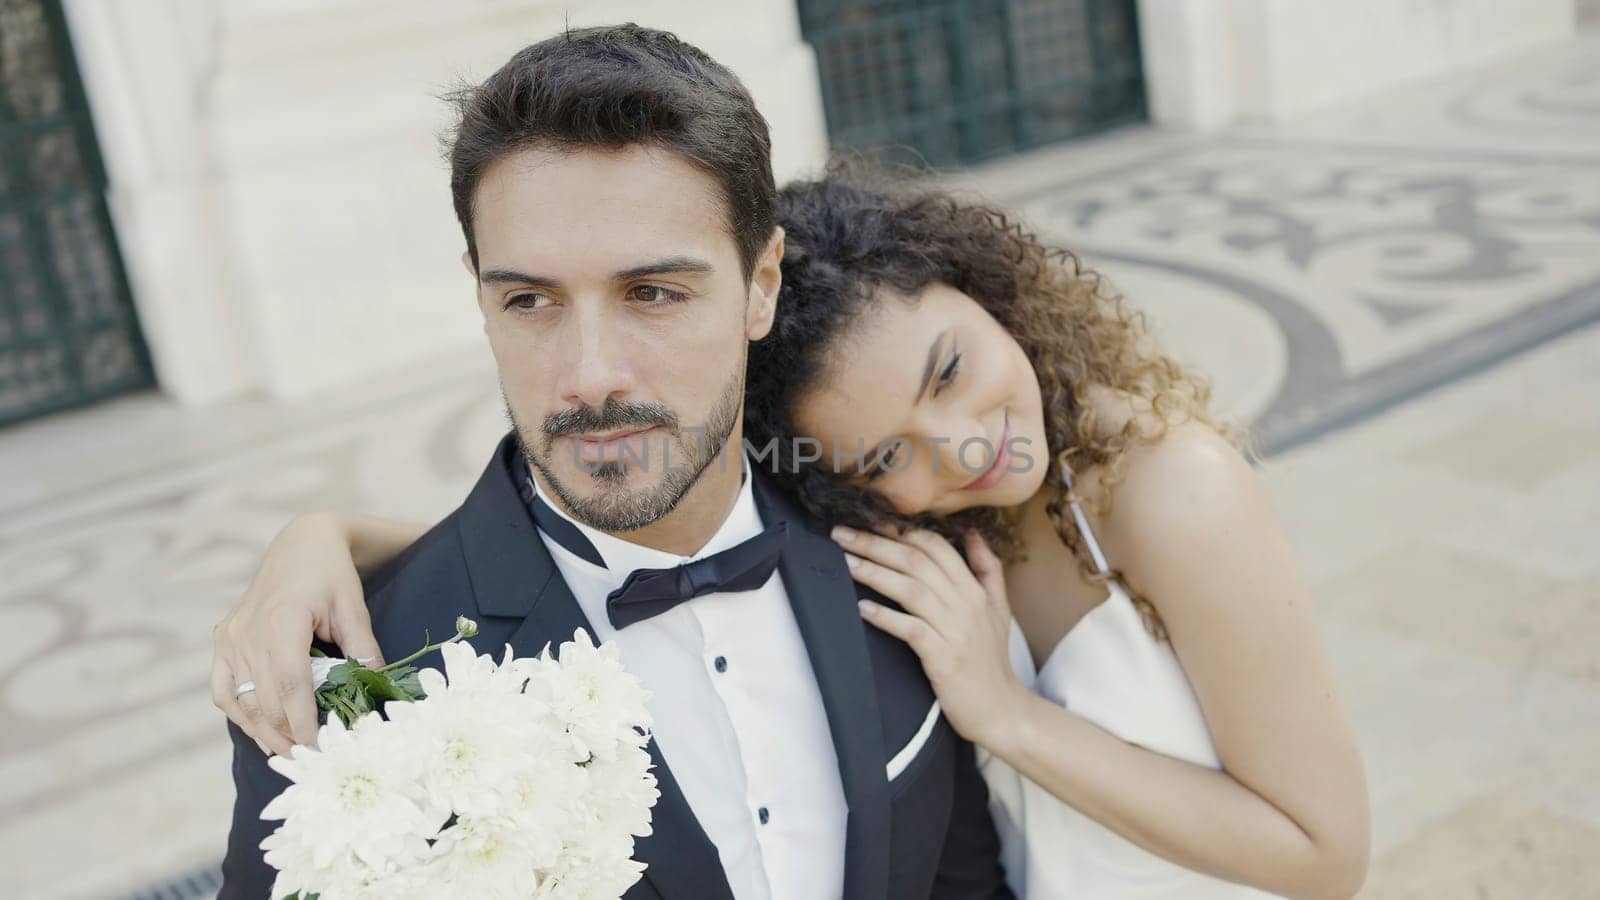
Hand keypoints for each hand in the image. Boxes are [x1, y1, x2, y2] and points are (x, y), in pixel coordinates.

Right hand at [210, 512, 382, 754]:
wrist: (300, 545)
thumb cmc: (331, 576)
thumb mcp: (353, 608)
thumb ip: (363, 650)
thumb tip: (377, 691)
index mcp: (281, 620)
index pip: (290, 684)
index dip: (302, 721)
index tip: (319, 748)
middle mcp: (248, 632)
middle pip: (265, 699)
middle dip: (288, 734)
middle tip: (313, 760)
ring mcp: (230, 638)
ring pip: (242, 700)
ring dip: (264, 731)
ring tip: (291, 753)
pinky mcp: (223, 641)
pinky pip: (224, 689)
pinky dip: (240, 714)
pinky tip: (262, 732)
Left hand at [832, 525, 1026, 748]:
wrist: (1000, 709)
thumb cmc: (991, 659)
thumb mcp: (999, 608)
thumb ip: (988, 569)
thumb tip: (972, 533)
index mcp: (974, 589)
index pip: (936, 546)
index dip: (900, 530)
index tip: (868, 521)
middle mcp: (965, 603)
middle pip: (916, 561)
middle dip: (876, 543)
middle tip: (841, 534)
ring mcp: (954, 630)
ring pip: (911, 589)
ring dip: (874, 573)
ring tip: (845, 562)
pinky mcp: (943, 658)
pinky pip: (910, 630)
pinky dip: (886, 617)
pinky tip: (862, 608)